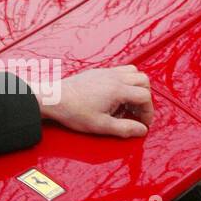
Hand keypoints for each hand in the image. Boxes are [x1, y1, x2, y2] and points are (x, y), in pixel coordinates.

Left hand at [34, 65, 152, 137]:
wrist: (53, 99)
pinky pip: (120, 70)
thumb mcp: (101, 126)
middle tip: (137, 112)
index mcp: (117, 89)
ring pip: (133, 72)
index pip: (145, 96)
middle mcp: (114, 77)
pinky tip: (115, 96)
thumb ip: (125, 128)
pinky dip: (125, 81)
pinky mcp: (98, 71)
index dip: (148, 111)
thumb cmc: (73, 111)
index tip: (142, 122)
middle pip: (143, 80)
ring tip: (128, 103)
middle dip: (145, 97)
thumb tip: (141, 130)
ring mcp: (106, 72)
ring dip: (136, 86)